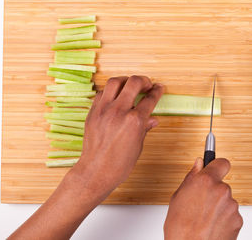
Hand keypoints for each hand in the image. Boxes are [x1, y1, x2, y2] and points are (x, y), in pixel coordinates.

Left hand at [72, 76, 163, 201]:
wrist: (96, 172)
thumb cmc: (119, 164)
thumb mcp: (138, 146)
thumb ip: (144, 128)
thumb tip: (152, 119)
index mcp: (135, 121)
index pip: (150, 99)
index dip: (157, 91)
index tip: (159, 88)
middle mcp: (119, 111)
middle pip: (134, 82)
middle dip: (144, 80)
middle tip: (147, 84)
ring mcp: (104, 110)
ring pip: (115, 82)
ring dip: (125, 81)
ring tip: (130, 85)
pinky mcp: (93, 112)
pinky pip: (102, 93)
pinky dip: (110, 92)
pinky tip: (115, 97)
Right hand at [164, 158, 242, 239]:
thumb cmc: (181, 229)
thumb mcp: (177, 198)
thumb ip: (191, 177)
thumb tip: (198, 165)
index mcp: (205, 181)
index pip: (222, 162)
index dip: (217, 166)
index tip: (215, 168)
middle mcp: (222, 190)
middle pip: (222, 184)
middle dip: (213, 191)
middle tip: (200, 203)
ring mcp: (231, 205)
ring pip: (226, 200)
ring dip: (218, 206)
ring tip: (203, 218)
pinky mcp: (238, 219)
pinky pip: (231, 214)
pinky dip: (224, 219)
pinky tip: (211, 226)